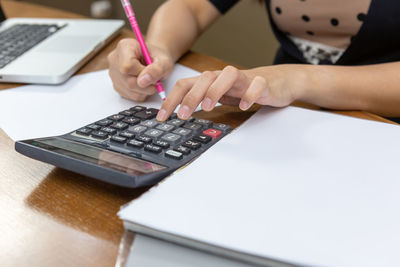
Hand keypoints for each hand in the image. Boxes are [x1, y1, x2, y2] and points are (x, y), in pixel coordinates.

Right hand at [108, 38, 174, 101]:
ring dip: (145, 90)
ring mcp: (114, 73)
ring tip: (150, 80)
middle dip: (146, 84)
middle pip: (128, 81)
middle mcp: (115, 59)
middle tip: (155, 79)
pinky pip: (130, 96)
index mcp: (125, 46)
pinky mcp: (117, 85)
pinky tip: (144, 85)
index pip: (127, 66)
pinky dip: (141, 94)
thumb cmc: (158, 58)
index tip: (151, 70)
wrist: (154, 60)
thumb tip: (143, 81)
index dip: (142, 73)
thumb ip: (156, 69)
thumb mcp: (164, 61)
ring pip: (129, 90)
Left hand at [156, 65, 306, 120]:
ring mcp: (244, 78)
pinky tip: (244, 105)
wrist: (278, 82)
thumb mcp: (219, 96)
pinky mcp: (263, 83)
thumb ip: (201, 100)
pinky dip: (249, 93)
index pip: (186, 85)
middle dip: (190, 97)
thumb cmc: (243, 89)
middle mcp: (224, 77)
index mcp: (211, 81)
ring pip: (228, 75)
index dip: (172, 99)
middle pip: (204, 78)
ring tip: (209, 107)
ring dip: (216, 90)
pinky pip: (256, 84)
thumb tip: (179, 111)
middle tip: (182, 115)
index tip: (162, 117)